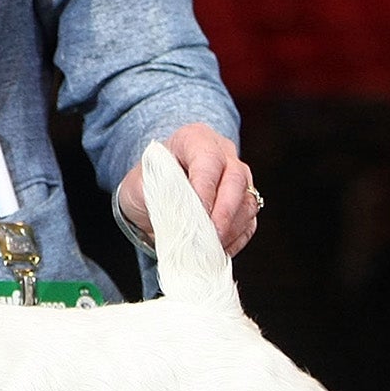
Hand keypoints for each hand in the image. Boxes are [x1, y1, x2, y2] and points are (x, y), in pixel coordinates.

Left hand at [116, 123, 258, 256]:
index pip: (208, 159)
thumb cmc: (147, 181)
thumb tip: (178, 215)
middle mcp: (224, 155)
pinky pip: (249, 223)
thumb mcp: (140, 183)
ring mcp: (238, 179)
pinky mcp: (243, 204)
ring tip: (209, 248)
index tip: (196, 212)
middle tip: (209, 236)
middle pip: (237, 180)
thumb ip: (158, 194)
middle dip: (224, 212)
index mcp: (195, 139)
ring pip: (248, 202)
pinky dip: (235, 240)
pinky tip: (217, 251)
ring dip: (231, 229)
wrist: (153, 190)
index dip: (204, 187)